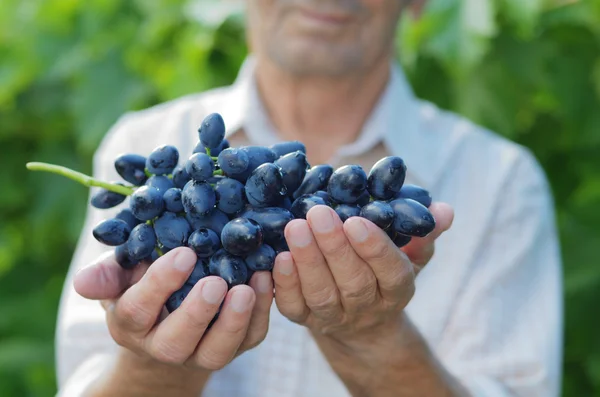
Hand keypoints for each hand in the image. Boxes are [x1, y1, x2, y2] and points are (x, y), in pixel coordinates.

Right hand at [74, 247, 272, 370]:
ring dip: (235, 321)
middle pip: (177, 341)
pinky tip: (267, 281)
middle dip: (198, 313)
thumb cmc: (141, 286)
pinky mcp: (233, 347)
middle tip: (216, 282)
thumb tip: (83, 282)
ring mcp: (201, 351)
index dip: (160, 284)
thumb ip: (106, 275)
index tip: (184, 254)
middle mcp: (166, 345)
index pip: (139, 310)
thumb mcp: (120, 276)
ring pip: (217, 350)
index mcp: (133, 323)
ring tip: (247, 287)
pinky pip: (250, 339)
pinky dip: (261, 314)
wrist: (169, 319)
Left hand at [272, 203, 453, 341]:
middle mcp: (367, 307)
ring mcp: (334, 317)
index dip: (374, 249)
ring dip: (307, 261)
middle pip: (353, 283)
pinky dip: (284, 283)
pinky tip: (277, 256)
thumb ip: (424, 231)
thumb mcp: (411, 253)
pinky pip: (293, 307)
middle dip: (334, 248)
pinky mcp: (304, 319)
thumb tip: (443, 210)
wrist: (360, 322)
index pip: (391, 272)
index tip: (356, 221)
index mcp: (397, 289)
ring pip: (321, 295)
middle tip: (318, 213)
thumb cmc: (384, 271)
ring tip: (295, 226)